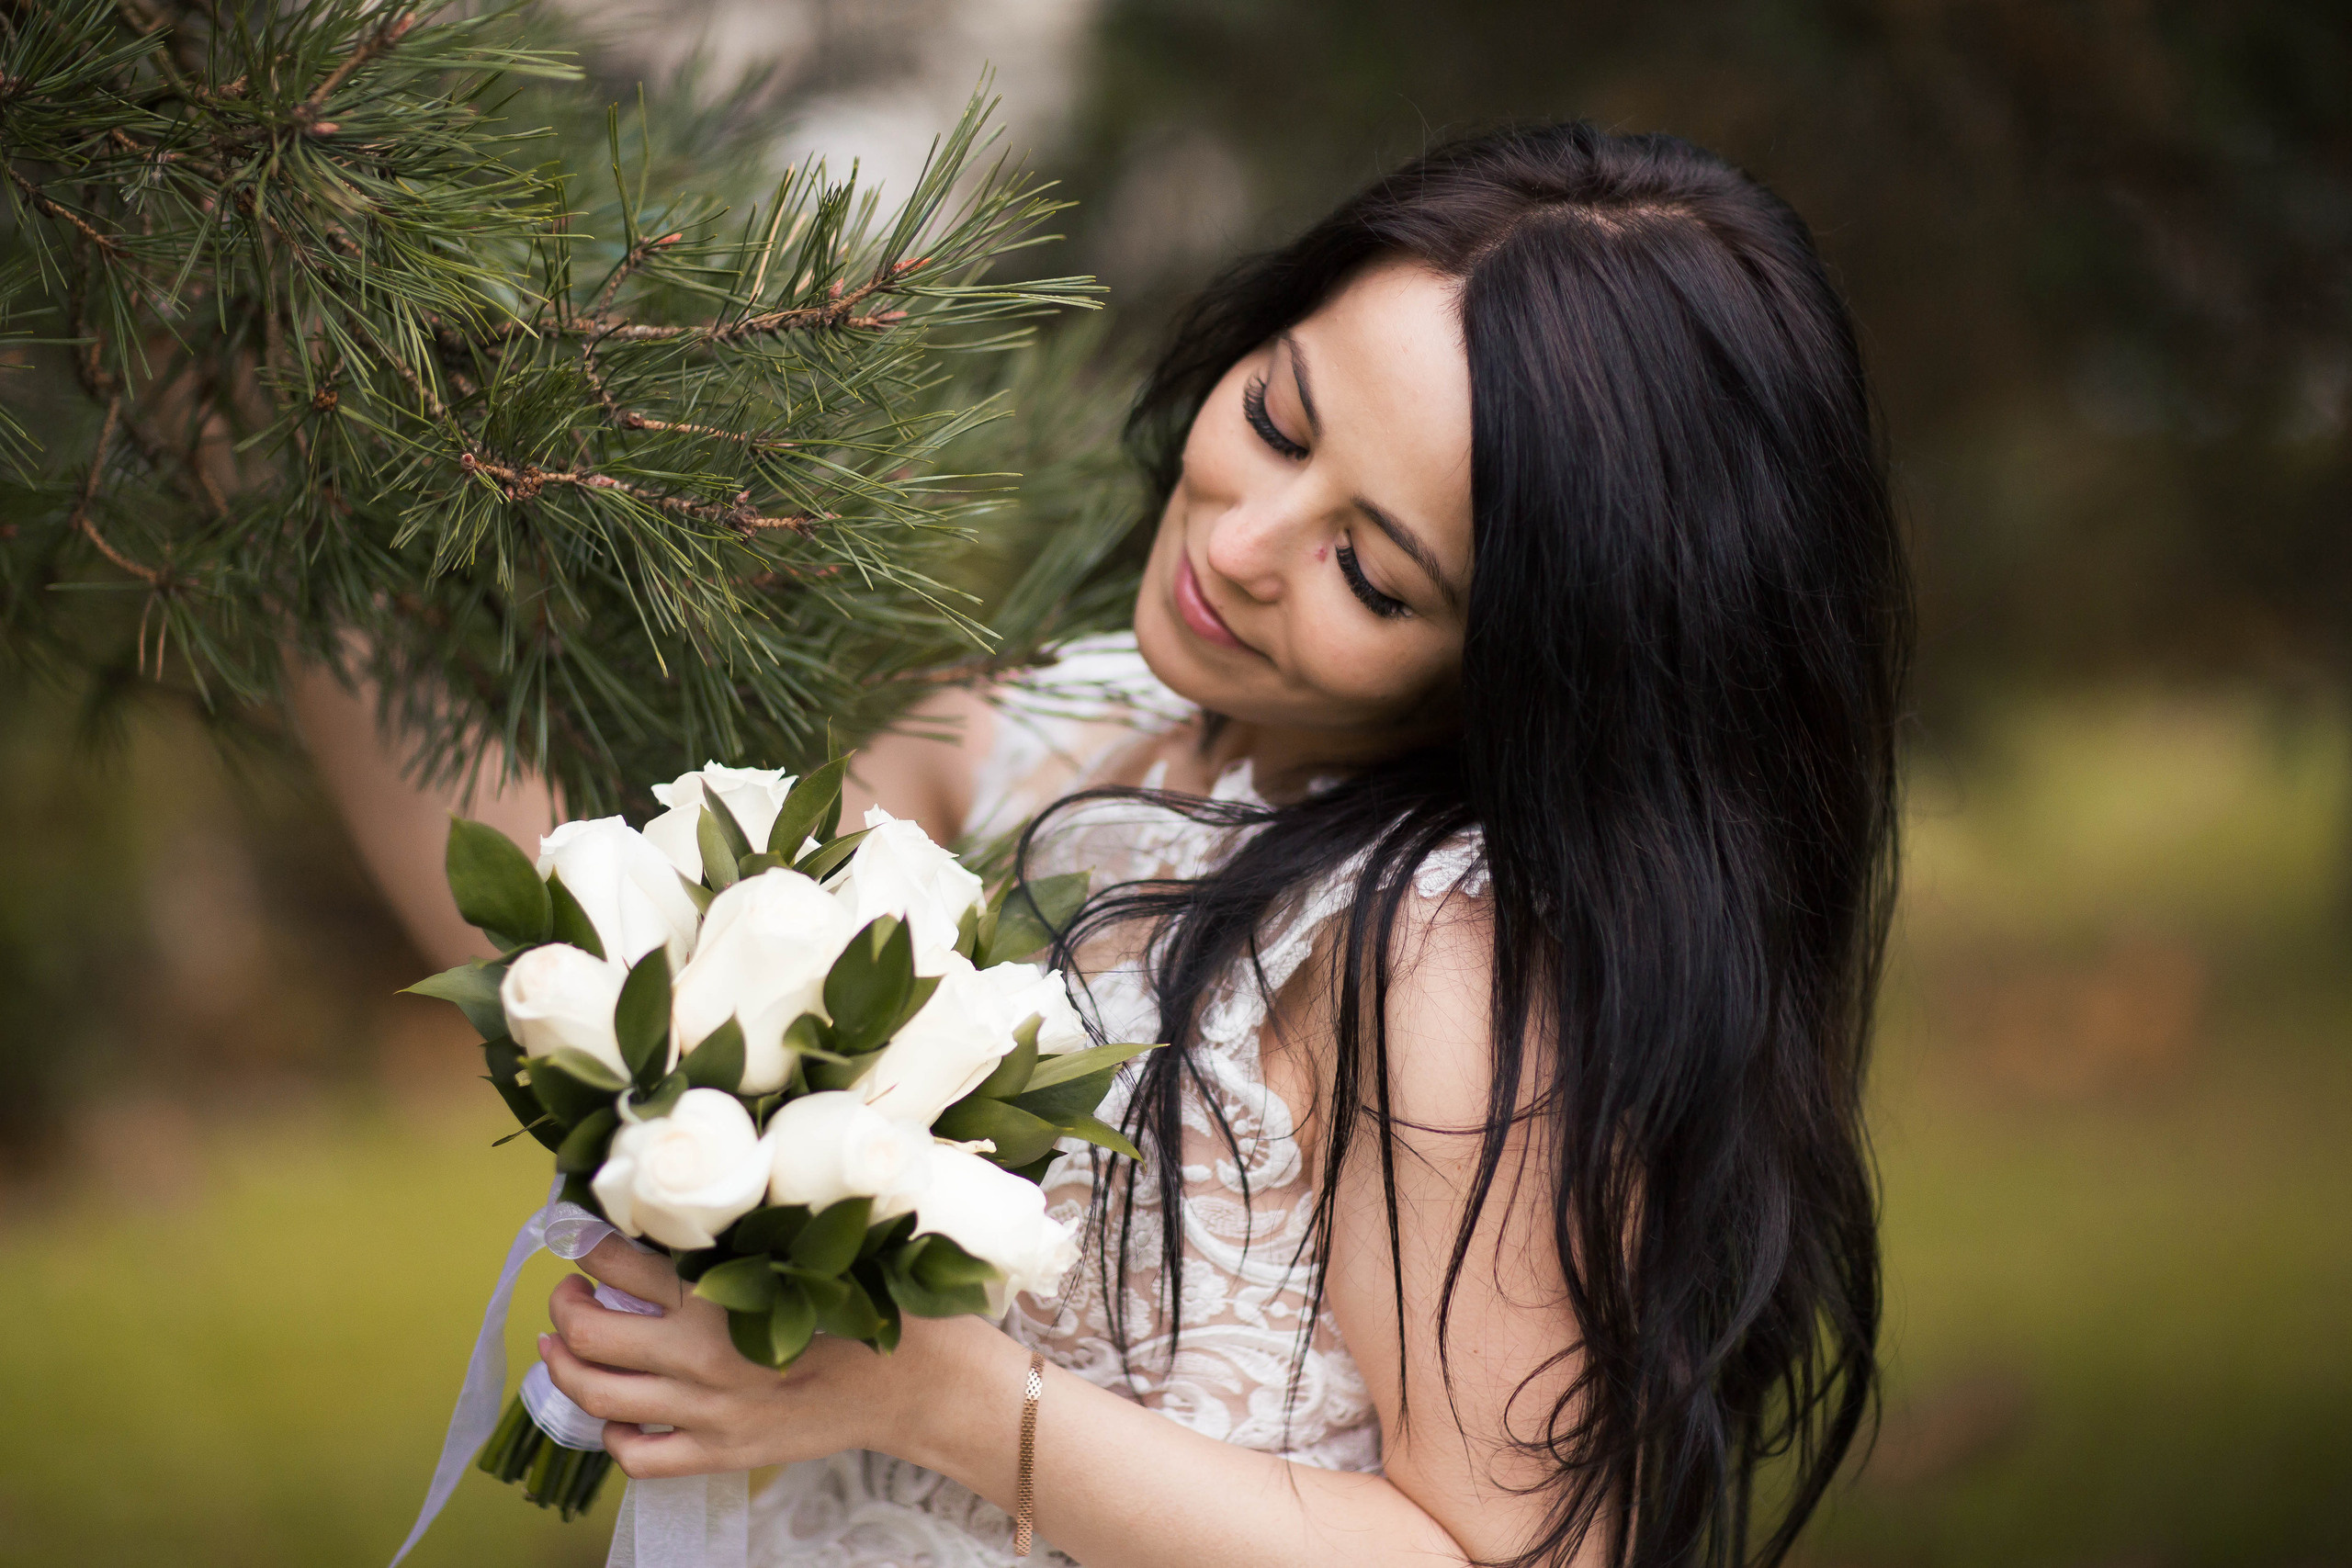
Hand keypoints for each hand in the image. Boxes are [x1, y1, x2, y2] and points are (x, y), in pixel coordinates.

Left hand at [537, 1236, 1015, 1478]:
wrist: (918, 1383)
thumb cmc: (873, 1304)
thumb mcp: (812, 1247)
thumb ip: (752, 1226)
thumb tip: (700, 1190)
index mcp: (722, 1291)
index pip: (619, 1260)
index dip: (586, 1242)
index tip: (581, 1233)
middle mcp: (701, 1353)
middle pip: (588, 1332)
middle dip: (562, 1305)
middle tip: (567, 1290)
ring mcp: (706, 1411)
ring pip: (597, 1397)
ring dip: (564, 1367)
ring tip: (563, 1347)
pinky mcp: (720, 1454)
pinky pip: (637, 1457)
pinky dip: (612, 1438)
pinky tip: (618, 1416)